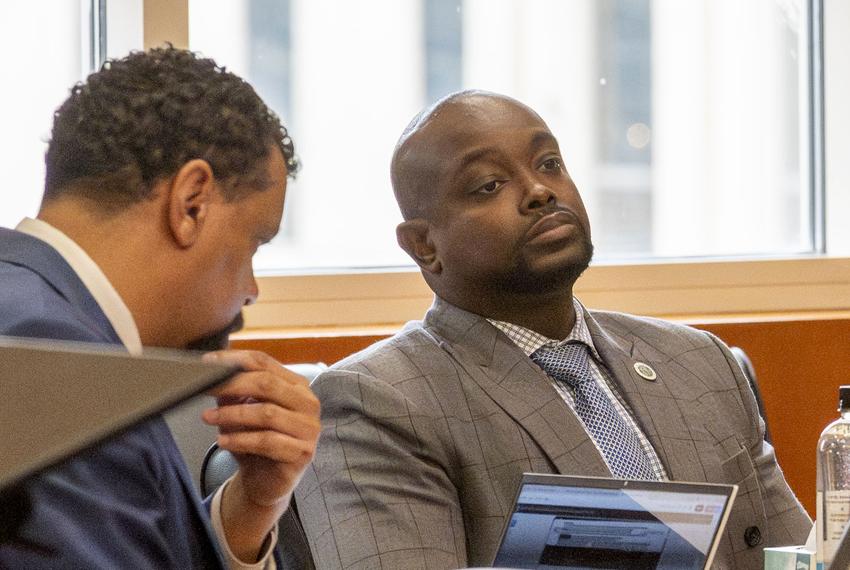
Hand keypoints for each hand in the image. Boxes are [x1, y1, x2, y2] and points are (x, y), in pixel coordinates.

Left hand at [201, 350, 320, 508]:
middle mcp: (307, 402)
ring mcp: (309, 428)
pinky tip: (222, 441)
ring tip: (208, 418)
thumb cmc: (255, 441)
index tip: (207, 363)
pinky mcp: (302, 452)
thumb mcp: (241, 411)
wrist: (265, 482)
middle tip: (204, 389)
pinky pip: (267, 441)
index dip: (234, 360)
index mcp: (295, 385)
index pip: (264, 362)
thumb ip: (233, 392)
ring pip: (267, 413)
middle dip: (232, 384)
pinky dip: (241, 439)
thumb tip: (213, 373)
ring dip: (232, 414)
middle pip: (267, 383)